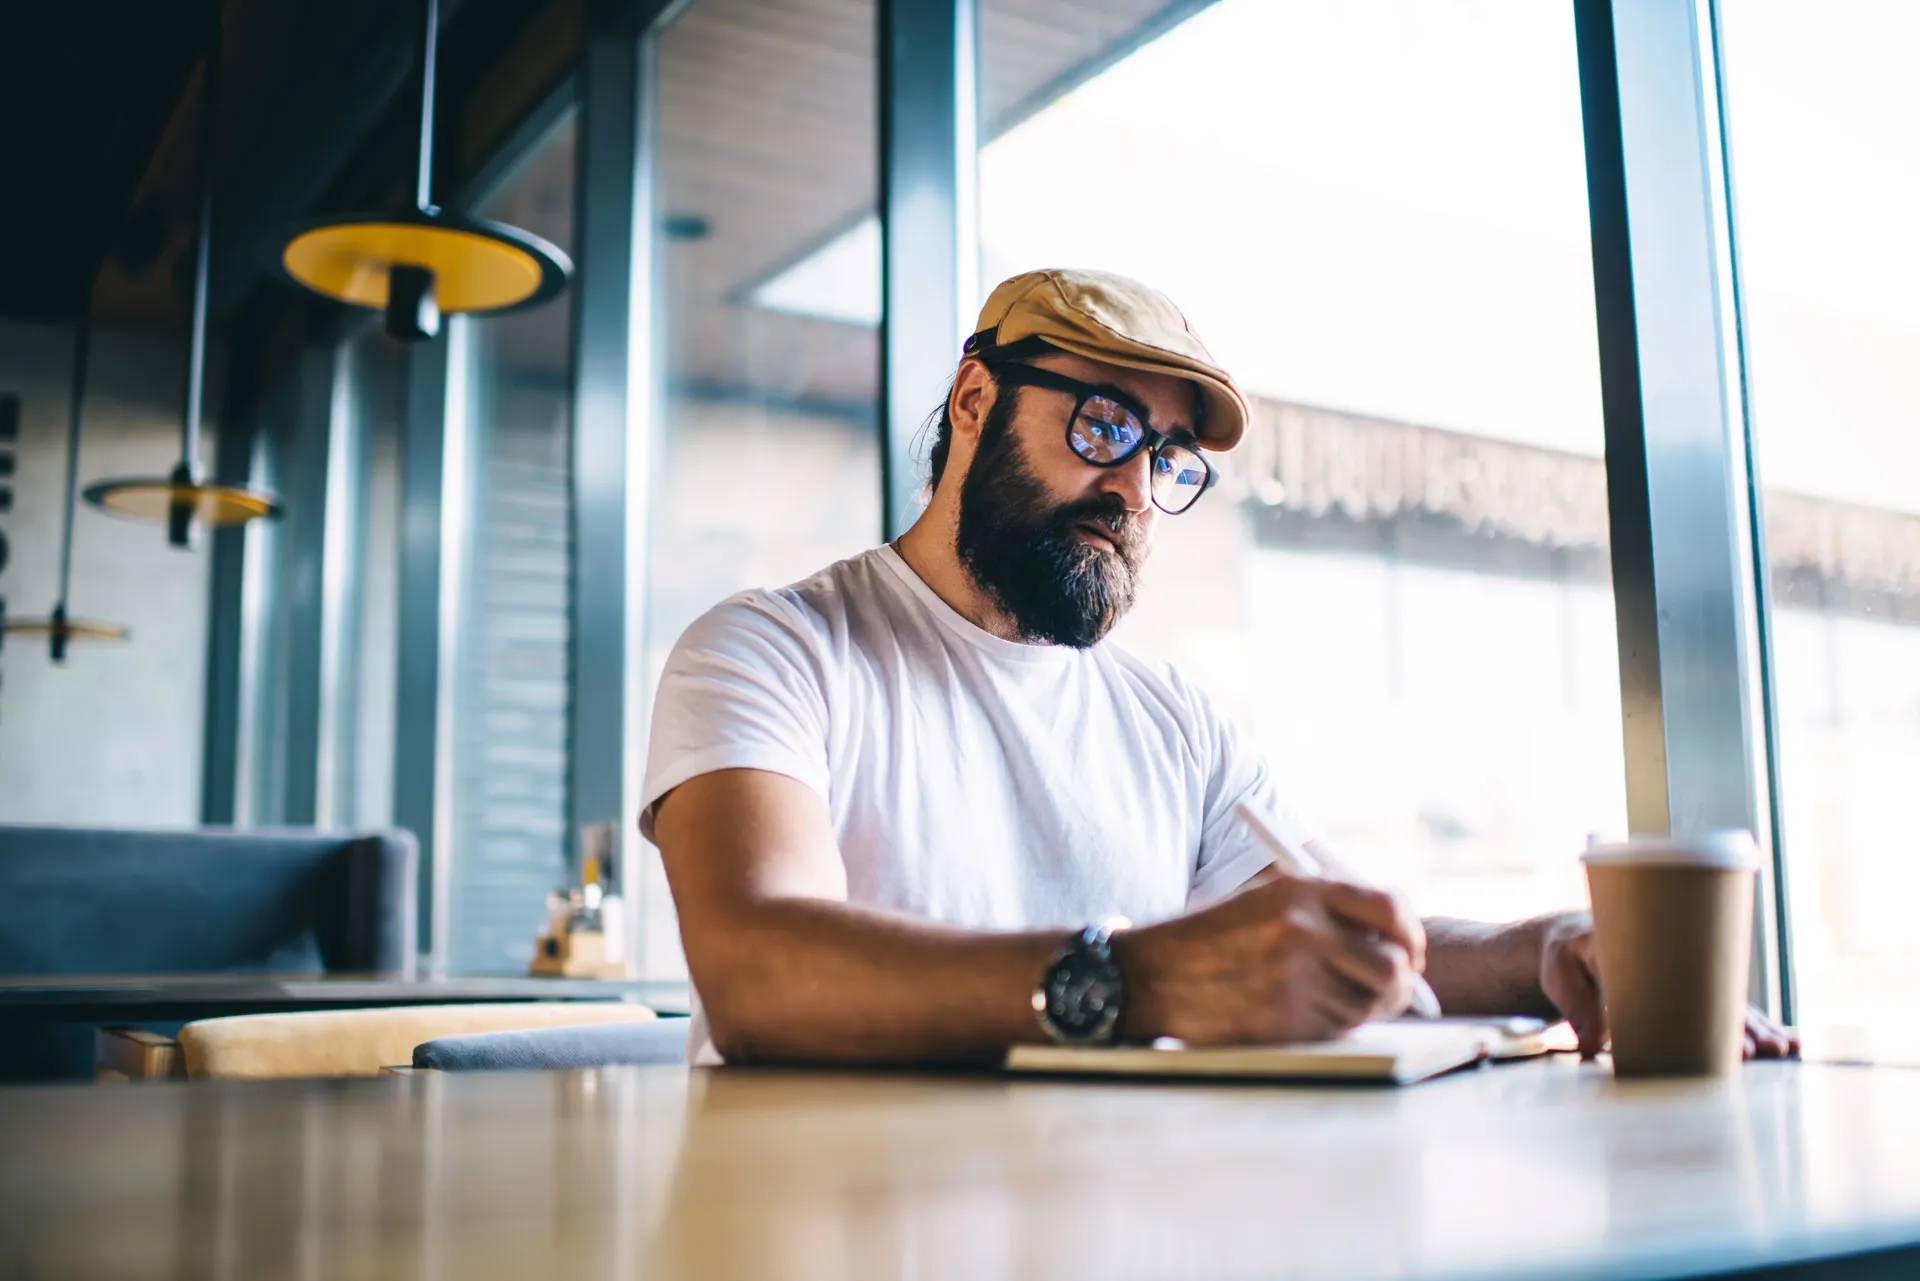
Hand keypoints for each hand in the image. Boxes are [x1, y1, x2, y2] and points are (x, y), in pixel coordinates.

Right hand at [1115, 874, 1425, 1045]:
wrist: (1151, 976)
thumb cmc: (1213, 941)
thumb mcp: (1266, 904)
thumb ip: (1327, 915)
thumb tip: (1397, 947)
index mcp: (1301, 891)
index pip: (1389, 907)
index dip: (1410, 934)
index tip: (1410, 952)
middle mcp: (1303, 929)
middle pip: (1393, 965)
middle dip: (1400, 985)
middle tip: (1390, 992)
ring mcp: (1294, 976)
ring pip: (1369, 1003)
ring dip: (1362, 1008)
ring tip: (1327, 999)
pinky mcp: (1284, 1018)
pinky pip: (1338, 1028)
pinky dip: (1332, 1026)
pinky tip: (1300, 1013)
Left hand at [1534, 910, 1800, 1060]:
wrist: (1572, 939)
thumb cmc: (1564, 955)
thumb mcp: (1560, 972)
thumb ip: (1576, 1006)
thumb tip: (1591, 1048)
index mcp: (1645, 948)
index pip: (1684, 983)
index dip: (1710, 1012)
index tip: (1733, 1038)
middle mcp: (1675, 962)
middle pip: (1715, 996)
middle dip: (1741, 1026)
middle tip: (1763, 1049)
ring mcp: (1686, 978)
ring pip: (1727, 1005)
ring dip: (1754, 1028)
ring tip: (1781, 1049)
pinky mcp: (1690, 993)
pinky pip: (1725, 1009)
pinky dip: (1752, 1025)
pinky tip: (1783, 1040)